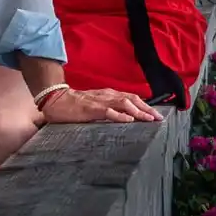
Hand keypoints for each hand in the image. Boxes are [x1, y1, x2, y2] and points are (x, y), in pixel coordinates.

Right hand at [40, 86, 162, 123]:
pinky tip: (129, 121)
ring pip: (124, 104)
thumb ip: (110, 108)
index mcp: (109, 94)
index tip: (157, 114)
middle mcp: (108, 95)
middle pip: (133, 99)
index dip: (146, 105)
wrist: (56, 100)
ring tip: (149, 119)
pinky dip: (120, 116)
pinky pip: (108, 112)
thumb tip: (125, 117)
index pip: (132, 98)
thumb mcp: (96, 104)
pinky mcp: (91, 109)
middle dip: (147, 108)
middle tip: (159, 118)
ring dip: (138, 112)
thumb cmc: (75, 104)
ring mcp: (100, 102)